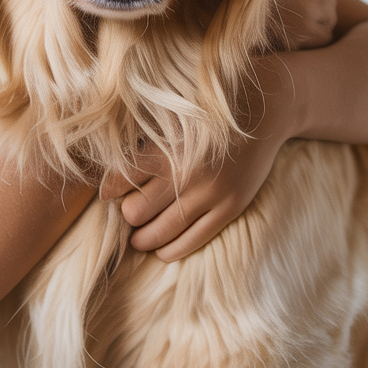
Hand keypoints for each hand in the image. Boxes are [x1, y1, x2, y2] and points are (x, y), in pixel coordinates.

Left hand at [100, 124, 286, 260]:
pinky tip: (162, 248)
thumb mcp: (173, 121)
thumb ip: (144, 143)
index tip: (108, 194)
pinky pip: (191, 242)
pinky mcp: (228, 209)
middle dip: (127, 216)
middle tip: (128, 213)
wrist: (260, 116)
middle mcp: (185, 174)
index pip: (121, 178)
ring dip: (143, 239)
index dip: (109, 189)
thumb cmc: (208, 118)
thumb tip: (109, 170)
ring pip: (160, 233)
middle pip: (136, 212)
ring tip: (139, 238)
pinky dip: (170, 250)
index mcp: (166, 148)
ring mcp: (209, 195)